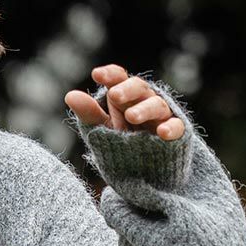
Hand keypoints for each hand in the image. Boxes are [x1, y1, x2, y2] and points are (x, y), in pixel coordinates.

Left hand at [63, 64, 184, 140]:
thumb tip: (69, 95)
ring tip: (130, 117)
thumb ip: (89, 113)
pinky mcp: (175, 134)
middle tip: (114, 95)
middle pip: (139, 88)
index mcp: (125, 97)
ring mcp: (161, 116)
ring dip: (144, 109)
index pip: (119, 78)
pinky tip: (162, 133)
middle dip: (127, 90)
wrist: (144, 171)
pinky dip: (171, 128)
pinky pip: (176, 127)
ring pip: (156, 105)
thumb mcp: (103, 129)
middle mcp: (144, 101)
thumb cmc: (122, 142)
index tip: (96, 74)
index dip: (110, 75)